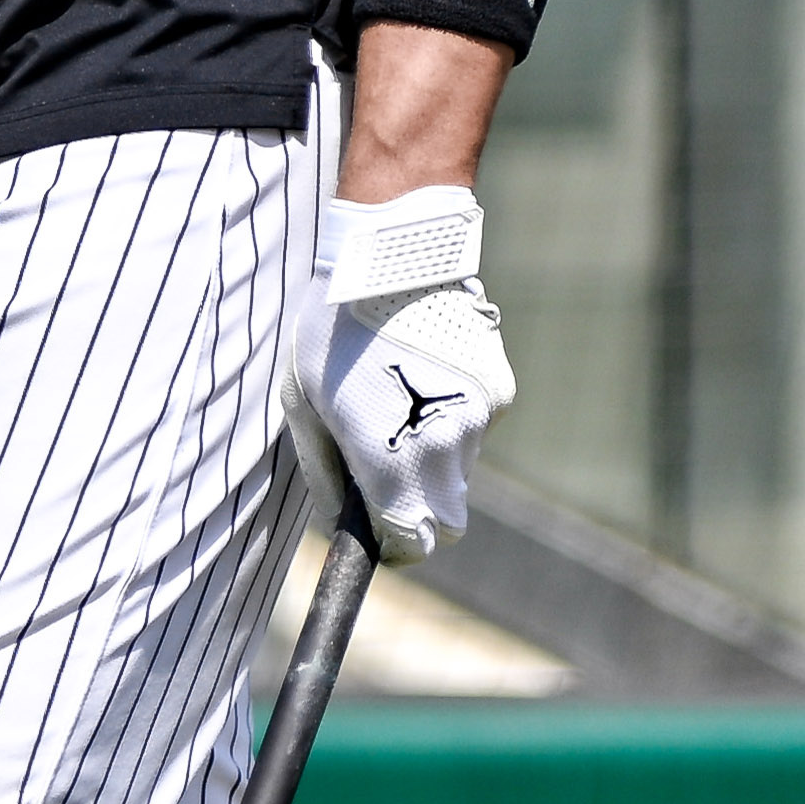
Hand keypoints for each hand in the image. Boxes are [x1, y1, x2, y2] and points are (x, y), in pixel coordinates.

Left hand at [320, 185, 513, 563]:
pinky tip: (424, 376)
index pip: (412, 544)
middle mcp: (448, 450)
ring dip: (433, 460)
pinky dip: (452, 420)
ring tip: (397, 404)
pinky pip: (475, 429)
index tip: (377, 535)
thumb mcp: (304, 405)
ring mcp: (481, 420)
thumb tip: (341, 520)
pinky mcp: (500, 391)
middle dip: (418, 512)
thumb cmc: (333, 331)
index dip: (393, 547)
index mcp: (395, 462)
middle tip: (384, 479)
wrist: (397, 257)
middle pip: (446, 519)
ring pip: (461, 473)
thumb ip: (327, 473)